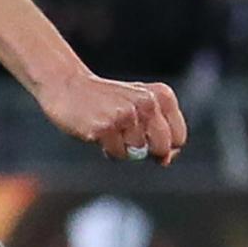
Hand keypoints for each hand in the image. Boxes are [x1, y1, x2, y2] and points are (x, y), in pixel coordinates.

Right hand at [36, 70, 185, 163]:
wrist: (68, 86)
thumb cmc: (108, 102)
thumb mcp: (139, 108)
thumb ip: (159, 132)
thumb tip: (167, 160)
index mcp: (161, 95)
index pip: (179, 137)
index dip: (166, 147)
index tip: (149, 141)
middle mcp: (147, 102)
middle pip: (162, 148)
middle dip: (147, 152)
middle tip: (129, 138)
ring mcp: (126, 114)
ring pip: (137, 153)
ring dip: (124, 149)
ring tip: (110, 130)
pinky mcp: (105, 127)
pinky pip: (118, 154)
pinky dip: (109, 150)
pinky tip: (99, 133)